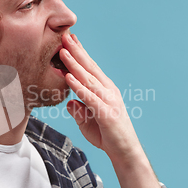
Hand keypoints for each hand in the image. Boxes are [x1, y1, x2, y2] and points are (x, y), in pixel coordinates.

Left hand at [60, 33, 142, 165]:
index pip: (90, 68)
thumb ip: (79, 110)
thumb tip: (70, 103)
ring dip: (74, 64)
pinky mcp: (106, 113)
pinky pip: (89, 97)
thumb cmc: (106, 135)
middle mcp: (108, 91)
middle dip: (76, 51)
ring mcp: (108, 101)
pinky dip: (78, 86)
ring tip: (63, 51)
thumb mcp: (87, 120)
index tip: (69, 39)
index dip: (79, 53)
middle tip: (65, 35)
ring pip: (88, 79)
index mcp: (104, 90)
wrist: (124, 152)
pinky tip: (68, 76)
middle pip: (89, 67)